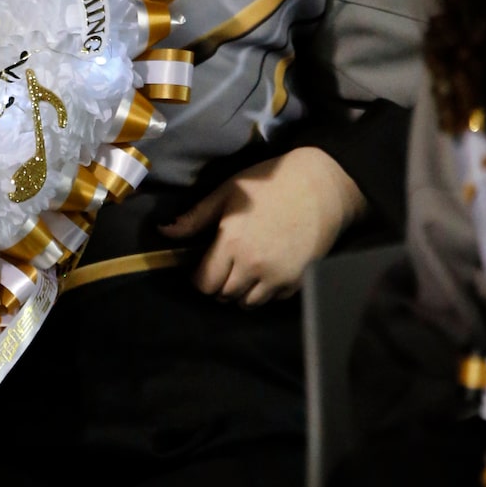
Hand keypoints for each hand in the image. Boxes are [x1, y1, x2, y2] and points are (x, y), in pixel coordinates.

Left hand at [159, 146, 366, 305]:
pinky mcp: (298, 281)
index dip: (200, 278)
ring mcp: (278, 276)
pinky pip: (273, 299)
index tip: (204, 267)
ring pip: (248, 303)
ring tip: (244, 272)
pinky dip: (266, 291)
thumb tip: (164, 232)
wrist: (322, 184)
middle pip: (224, 296)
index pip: (204, 283)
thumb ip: (195, 218)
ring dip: (241, 292)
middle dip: (219, 285)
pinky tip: (267, 271)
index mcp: (231, 243)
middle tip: (224, 267)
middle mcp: (253, 265)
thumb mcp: (227, 193)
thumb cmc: (269, 183)